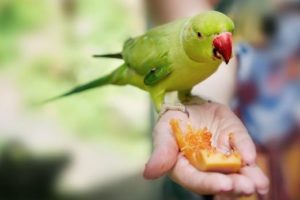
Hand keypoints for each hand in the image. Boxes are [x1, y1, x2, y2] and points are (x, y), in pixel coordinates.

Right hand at [143, 102, 268, 196]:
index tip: (223, 185)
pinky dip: (247, 151)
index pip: (196, 180)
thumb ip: (161, 152)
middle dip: (234, 185)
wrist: (185, 104)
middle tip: (247, 187)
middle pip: (220, 180)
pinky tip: (252, 158)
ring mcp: (222, 154)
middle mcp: (206, 166)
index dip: (209, 184)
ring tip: (259, 184)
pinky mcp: (233, 139)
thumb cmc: (171, 122)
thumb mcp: (163, 133)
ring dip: (249, 178)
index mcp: (186, 167)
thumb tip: (148, 173)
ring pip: (236, 170)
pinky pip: (241, 146)